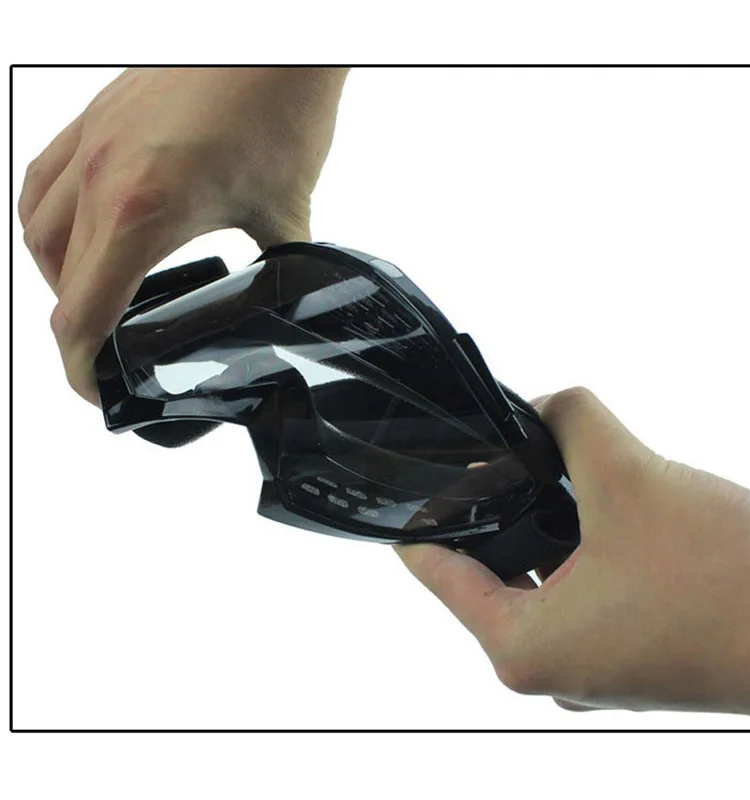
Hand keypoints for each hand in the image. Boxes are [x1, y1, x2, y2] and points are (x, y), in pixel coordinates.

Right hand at [18, 67, 347, 404]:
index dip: (82, 368)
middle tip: (111, 356)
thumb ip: (281, 266)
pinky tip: (79, 234)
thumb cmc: (281, 107)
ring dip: (58, 278)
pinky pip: (42, 180)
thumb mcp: (287, 211)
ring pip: (35, 230)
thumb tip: (289, 299)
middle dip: (78, 332)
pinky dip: (48, 220)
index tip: (100, 390)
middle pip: (57, 282)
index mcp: (143, 211)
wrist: (277, 37)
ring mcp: (90, 141)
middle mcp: (100, 177)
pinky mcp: (94, 117)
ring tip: (96, 301)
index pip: (83, 313)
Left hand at [394, 387, 749, 716]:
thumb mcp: (633, 479)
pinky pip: (577, 588)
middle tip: (494, 456)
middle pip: (487, 568)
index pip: (435, 568)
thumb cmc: (734, 588)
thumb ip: (575, 424)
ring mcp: (590, 662)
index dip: (418, 514)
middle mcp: (550, 665)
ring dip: (541, 522)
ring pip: (538, 575)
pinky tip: (589, 506)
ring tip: (548, 473)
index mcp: (524, 646)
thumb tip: (548, 404)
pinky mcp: (625, 650)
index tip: (405, 478)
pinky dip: (576, 545)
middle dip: (493, 507)